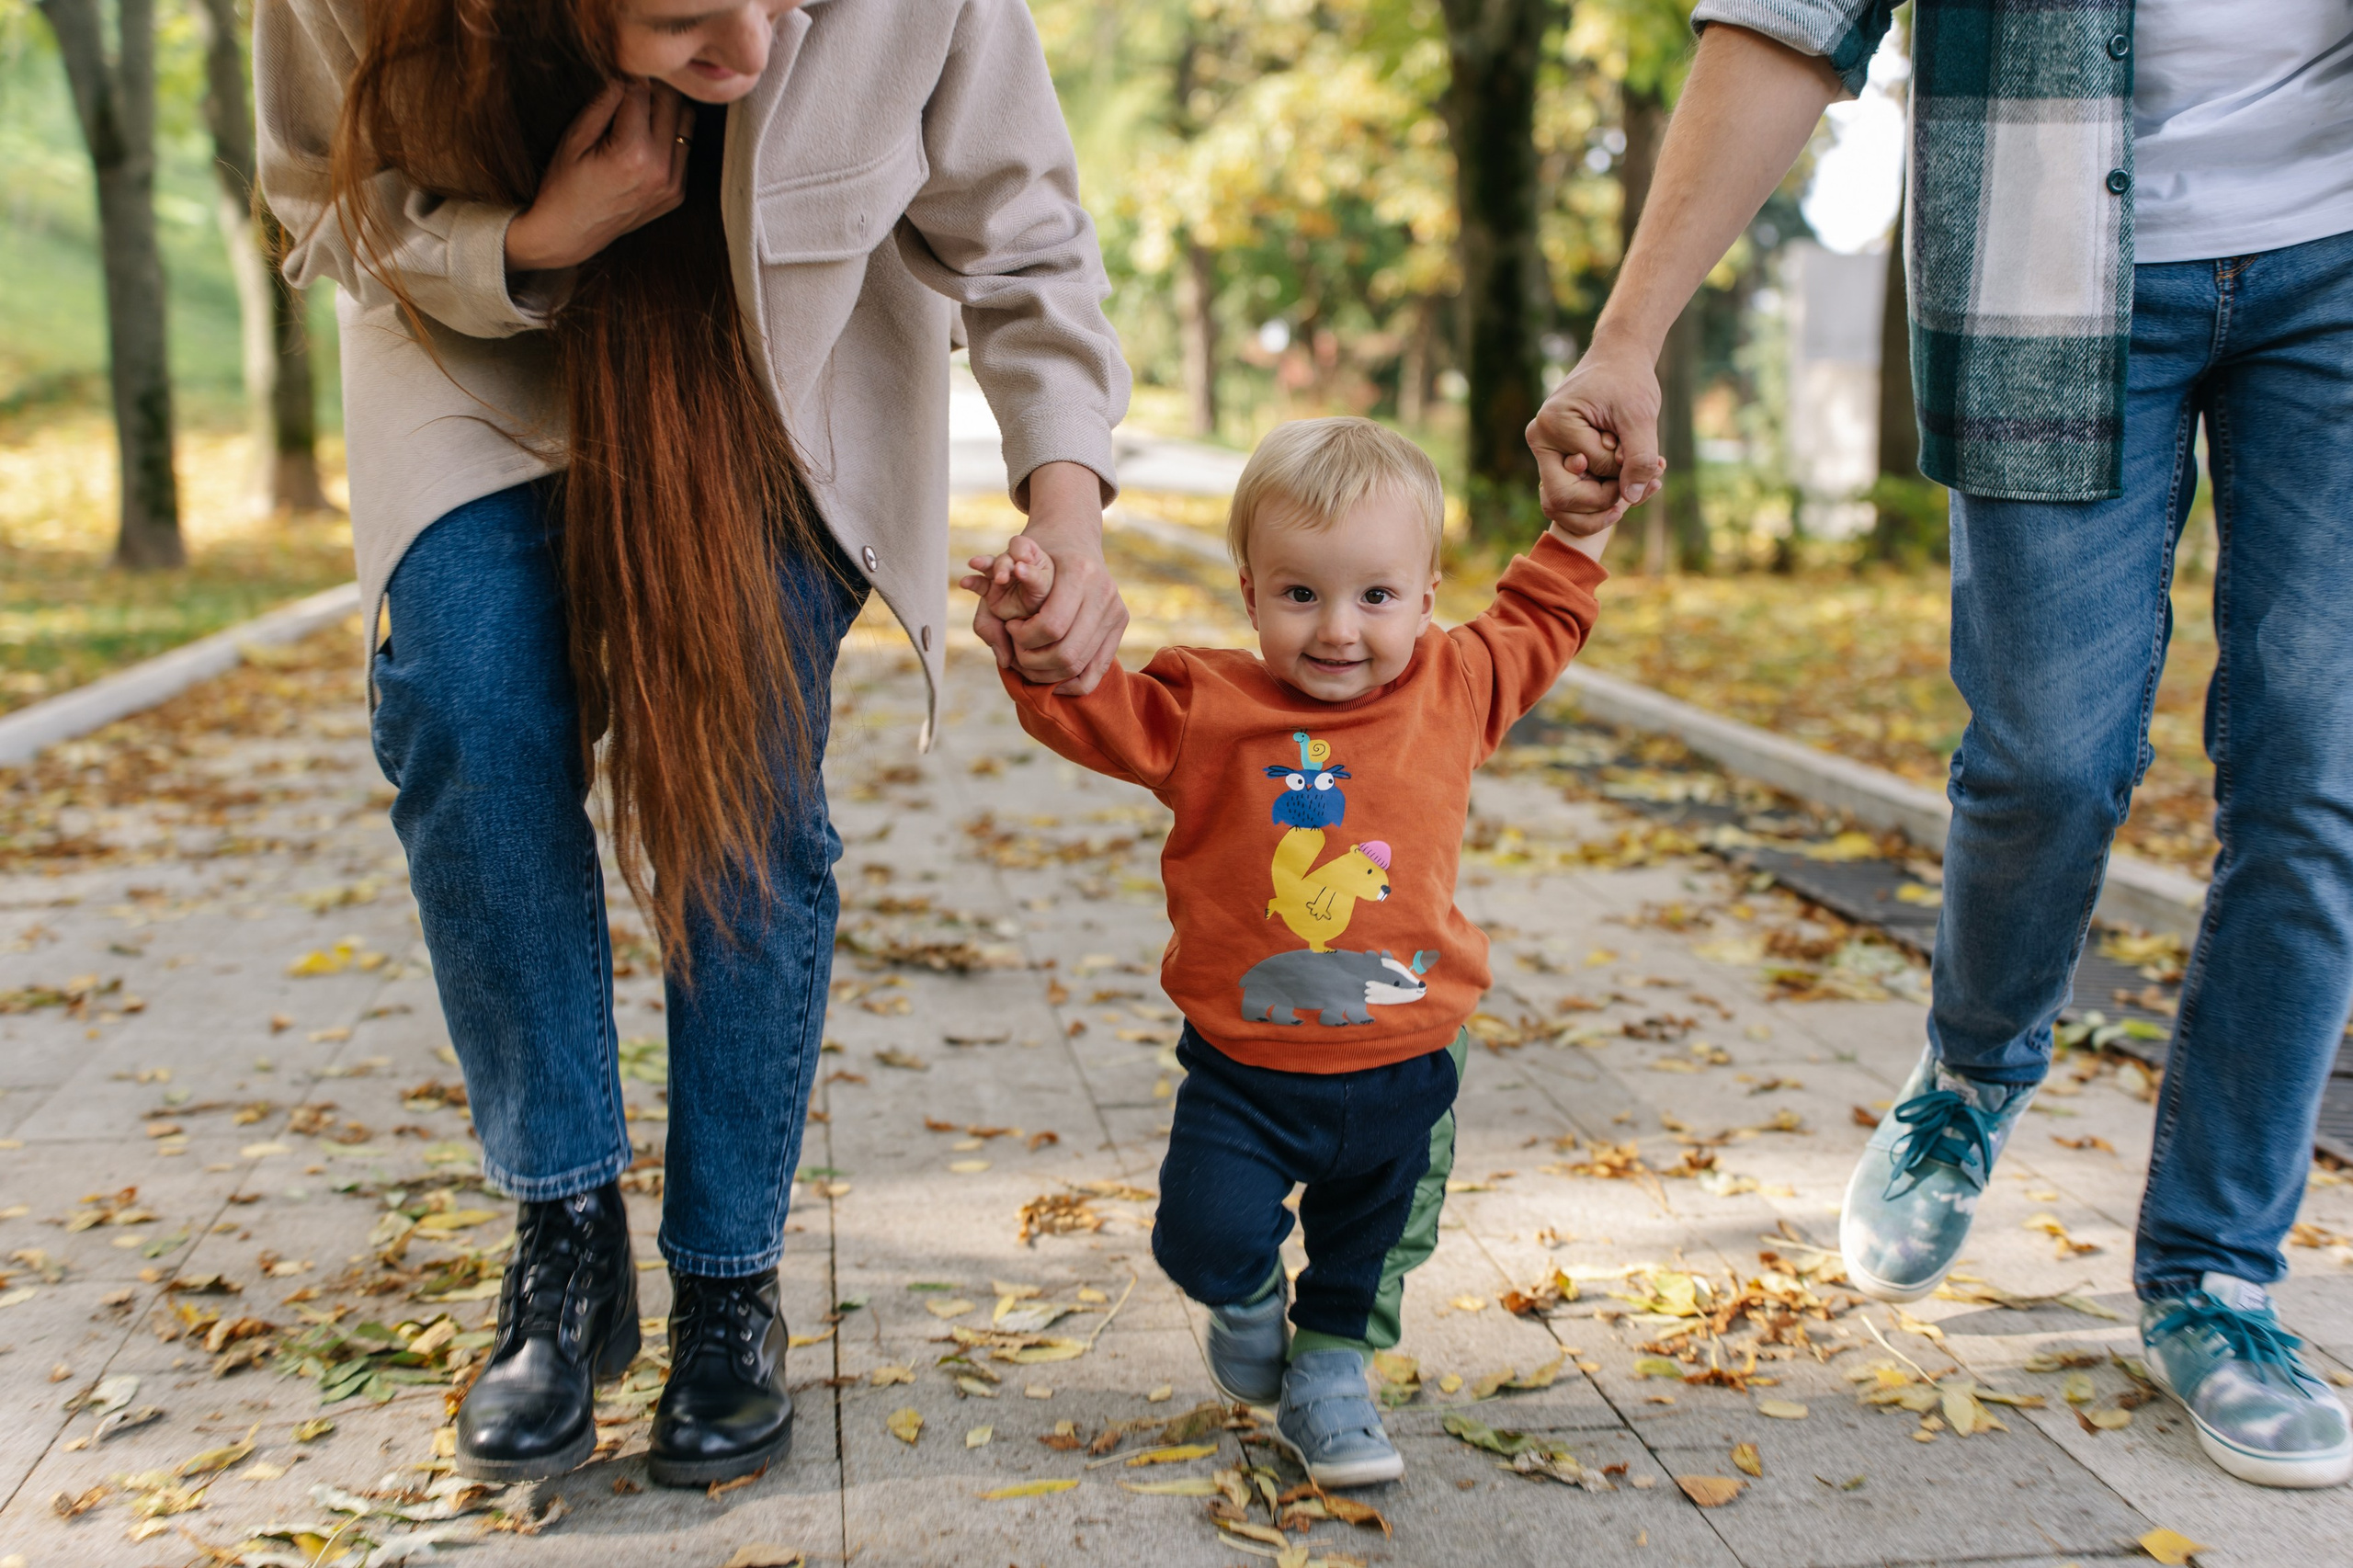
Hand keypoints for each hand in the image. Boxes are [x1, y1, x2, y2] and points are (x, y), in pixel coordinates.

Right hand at [504, 80, 690, 274]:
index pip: (641, 92)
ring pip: (686, 122)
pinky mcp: (677, 194)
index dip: (626, 80)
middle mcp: (661, 170)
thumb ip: (604, 103)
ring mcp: (673, 185)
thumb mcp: (574, 138)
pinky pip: (685, 148)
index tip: (614, 81)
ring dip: (666, 111)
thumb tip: (627, 73)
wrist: (569, 234)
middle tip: (628, 94)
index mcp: (633, 154)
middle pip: (672, 102)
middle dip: (651, 90)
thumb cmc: (563, 184)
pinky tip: (644, 143)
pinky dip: (669, 136)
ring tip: (637, 117)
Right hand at [960, 535, 1056, 624]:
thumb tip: (1019, 568)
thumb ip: (1034, 577)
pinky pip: (979, 584)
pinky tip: (965, 582)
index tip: (1022, 561)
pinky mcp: (990, 589)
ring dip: (982, 564)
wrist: (1035, 611)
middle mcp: (1013, 561)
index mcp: (1030, 556)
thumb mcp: (1045, 584)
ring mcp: (1000, 574)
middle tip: (1002, 578)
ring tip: (974, 563)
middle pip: (1004, 558)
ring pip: (989, 565)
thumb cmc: (1043, 593)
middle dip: (1002, 567)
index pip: (1021, 545)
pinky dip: (971, 582)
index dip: (1020, 550)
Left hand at [968, 462, 1126, 694]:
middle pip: (1066, 652)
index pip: (1051, 626)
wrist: (1073, 535)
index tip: (1009, 626)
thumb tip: (972, 591)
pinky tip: (1050, 677)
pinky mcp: (1120, 624)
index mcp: (1079, 571)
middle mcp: (1103, 591)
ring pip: (1079, 665)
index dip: (1023, 637)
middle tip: (1016, 650)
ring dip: (1046, 674)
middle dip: (1033, 661)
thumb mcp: (1014, 555)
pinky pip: (1096, 672)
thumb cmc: (1036, 548)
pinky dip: (1071, 683)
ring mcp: (1115, 610)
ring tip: (1027, 663)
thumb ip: (994, 574)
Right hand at [1525, 336, 1666, 532]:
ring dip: (1605, 500)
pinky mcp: (1557, 456)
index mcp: (1553, 424)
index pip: (1590, 470)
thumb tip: (1630, 498)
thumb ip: (1639, 458)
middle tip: (1642, 481)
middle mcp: (1540, 438)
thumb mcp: (1641, 416)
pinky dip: (1602, 491)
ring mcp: (1545, 449)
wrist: (1618, 358)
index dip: (1623, 470)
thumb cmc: (1628, 379)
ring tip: (1638, 476)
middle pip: (1563, 499)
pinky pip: (1572, 491)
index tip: (1649, 455)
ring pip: (1566, 502)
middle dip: (1606, 498)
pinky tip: (1629, 474)